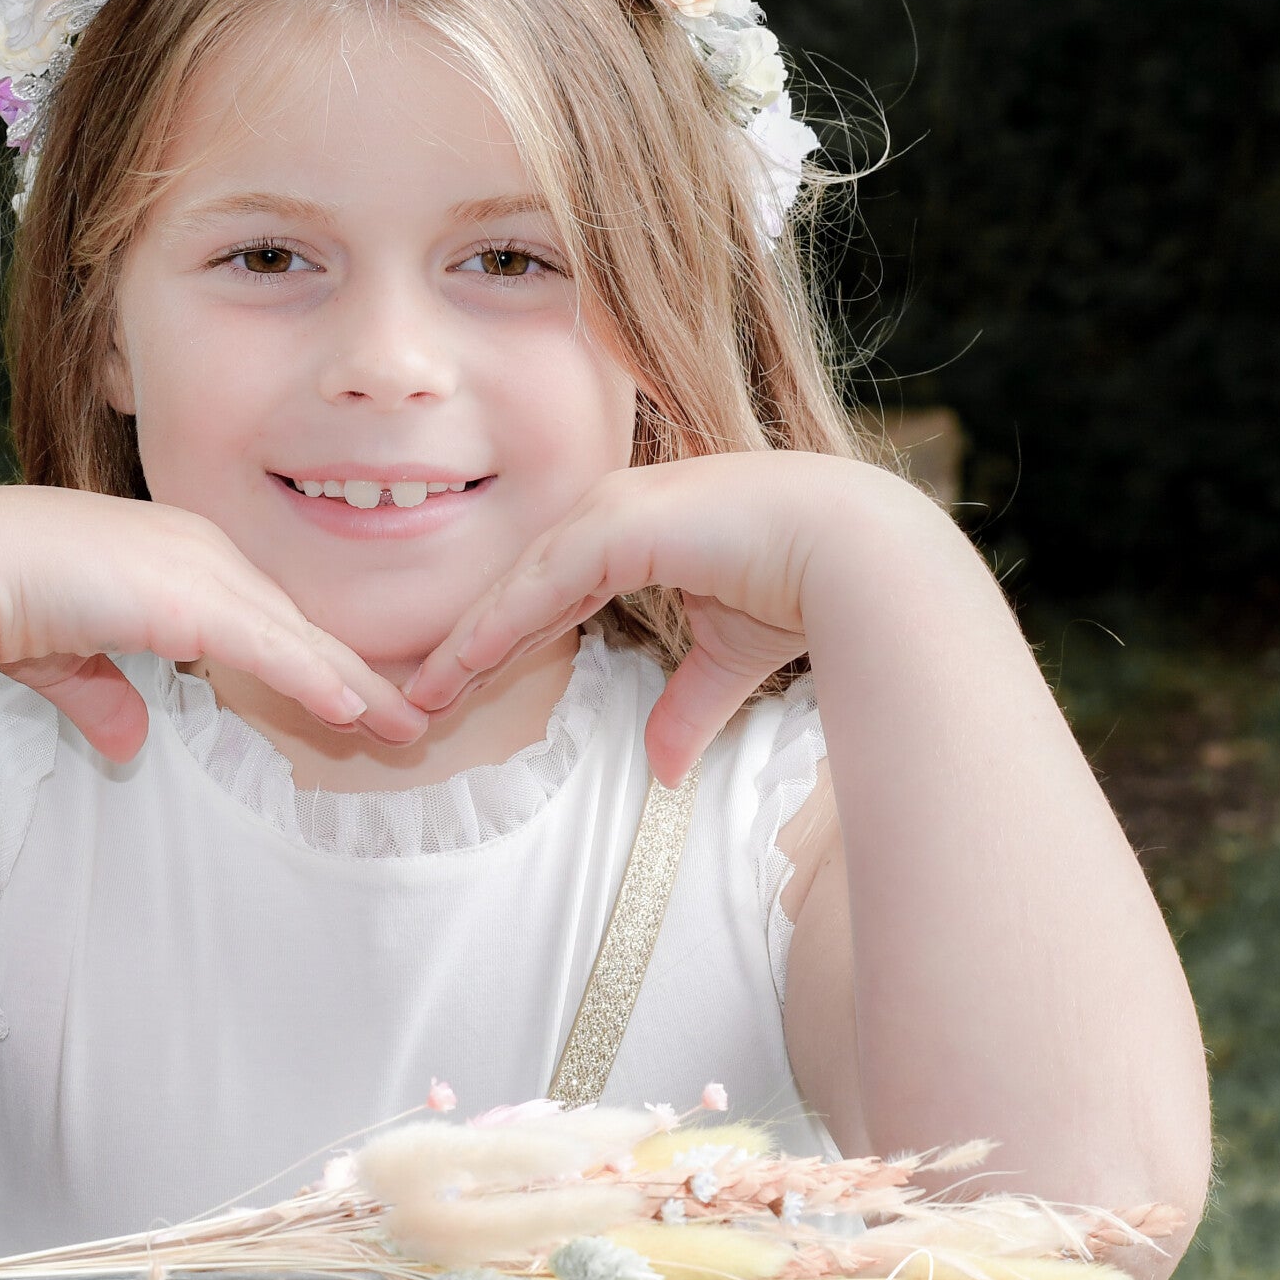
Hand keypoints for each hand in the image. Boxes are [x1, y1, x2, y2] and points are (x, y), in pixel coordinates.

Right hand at [0, 484, 428, 762]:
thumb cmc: (1, 603)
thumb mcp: (66, 660)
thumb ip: (105, 694)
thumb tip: (126, 743)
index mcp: (175, 558)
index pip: (262, 617)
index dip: (307, 661)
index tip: (348, 700)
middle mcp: (200, 552)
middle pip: (295, 625)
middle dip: (350, 674)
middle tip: (402, 718)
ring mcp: (199, 568)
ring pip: (297, 638)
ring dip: (354, 687)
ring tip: (403, 728)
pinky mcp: (191, 597)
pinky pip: (272, 647)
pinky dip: (316, 679)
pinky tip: (354, 710)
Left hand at [402, 452, 908, 787]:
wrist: (860, 557)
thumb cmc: (803, 591)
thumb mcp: (727, 659)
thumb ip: (685, 706)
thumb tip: (661, 770)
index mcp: (634, 531)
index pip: (549, 592)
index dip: (503, 640)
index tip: (460, 687)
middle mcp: (613, 510)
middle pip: (521, 587)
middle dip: (469, 644)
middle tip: (419, 696)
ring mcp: (612, 509)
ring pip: (519, 585)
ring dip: (468, 641)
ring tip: (422, 693)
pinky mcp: (619, 524)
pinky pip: (542, 584)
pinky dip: (500, 625)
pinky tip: (463, 663)